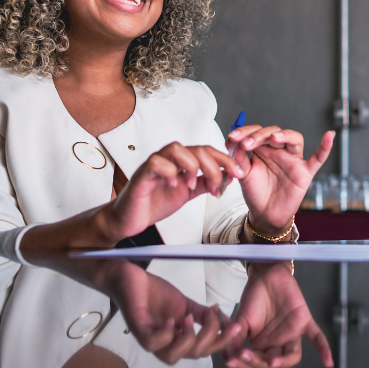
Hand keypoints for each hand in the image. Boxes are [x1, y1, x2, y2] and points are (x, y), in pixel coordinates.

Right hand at [21, 141, 243, 250]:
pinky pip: (156, 163)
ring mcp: (154, 165)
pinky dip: (169, 172)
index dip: (225, 160)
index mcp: (181, 162)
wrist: (129, 219)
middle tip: (220, 183)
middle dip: (215, 164)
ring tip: (194, 185)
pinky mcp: (142, 175)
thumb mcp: (186, 194)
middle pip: (196, 148)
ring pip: (176, 148)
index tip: (239, 173)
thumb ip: (203, 184)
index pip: (207, 151)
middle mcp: (168, 159)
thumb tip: (226, 178)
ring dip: (191, 165)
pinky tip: (175, 185)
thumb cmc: (153, 203)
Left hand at [99, 260, 241, 364]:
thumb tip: (226, 319)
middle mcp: (165, 344)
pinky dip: (165, 335)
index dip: (221, 341)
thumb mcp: (184, 304)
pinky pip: (152, 343)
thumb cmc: (153, 292)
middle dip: (210, 339)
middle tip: (216, 318)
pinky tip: (172, 320)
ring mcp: (150, 337)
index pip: (203, 350)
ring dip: (187, 340)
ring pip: (171, 357)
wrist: (128, 276)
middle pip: (192, 356)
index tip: (236, 325)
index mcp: (178, 340)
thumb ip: (202, 314)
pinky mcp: (137, 327)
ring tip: (190, 319)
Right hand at [223, 262, 332, 367]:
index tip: (232, 361)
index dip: (245, 364)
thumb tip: (228, 355)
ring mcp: (292, 333)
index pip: (256, 362)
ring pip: (293, 355)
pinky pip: (316, 336)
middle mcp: (278, 343)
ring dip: (284, 361)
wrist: (265, 275)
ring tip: (273, 362)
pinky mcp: (304, 320)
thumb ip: (236, 337)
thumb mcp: (241, 319)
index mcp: (263, 345)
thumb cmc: (253, 297)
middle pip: (272, 362)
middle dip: (258, 362)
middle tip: (246, 357)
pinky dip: (323, 349)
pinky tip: (328, 364)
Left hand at [227, 125, 334, 236]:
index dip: (245, 132)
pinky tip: (329, 135)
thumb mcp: (244, 173)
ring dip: (284, 135)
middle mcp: (279, 150)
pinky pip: (318, 158)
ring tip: (274, 138)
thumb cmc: (256, 192)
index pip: (257, 132)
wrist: (264, 214)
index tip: (232, 138)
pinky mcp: (305, 172)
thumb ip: (239, 158)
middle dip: (259, 136)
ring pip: (294, 139)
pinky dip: (325, 147)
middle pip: (273, 133)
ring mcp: (293, 160)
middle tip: (246, 143)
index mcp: (263, 148)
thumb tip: (232, 142)